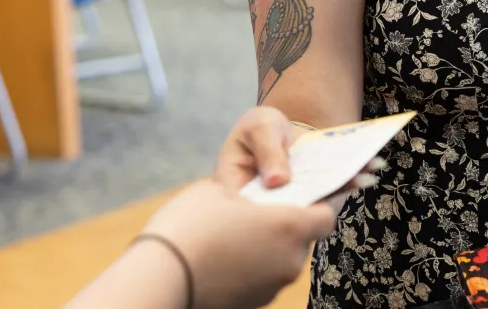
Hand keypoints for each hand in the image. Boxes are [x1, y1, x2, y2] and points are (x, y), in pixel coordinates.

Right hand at [138, 107, 375, 308]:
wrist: (161, 276)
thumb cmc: (190, 224)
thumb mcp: (217, 190)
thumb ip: (248, 190)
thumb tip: (253, 198)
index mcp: (288, 226)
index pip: (327, 214)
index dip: (321, 201)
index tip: (309, 191)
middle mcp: (290, 260)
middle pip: (303, 238)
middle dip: (288, 224)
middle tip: (261, 211)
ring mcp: (273, 287)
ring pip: (282, 260)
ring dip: (268, 246)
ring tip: (235, 234)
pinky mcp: (255, 304)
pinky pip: (263, 278)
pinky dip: (252, 266)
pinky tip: (224, 256)